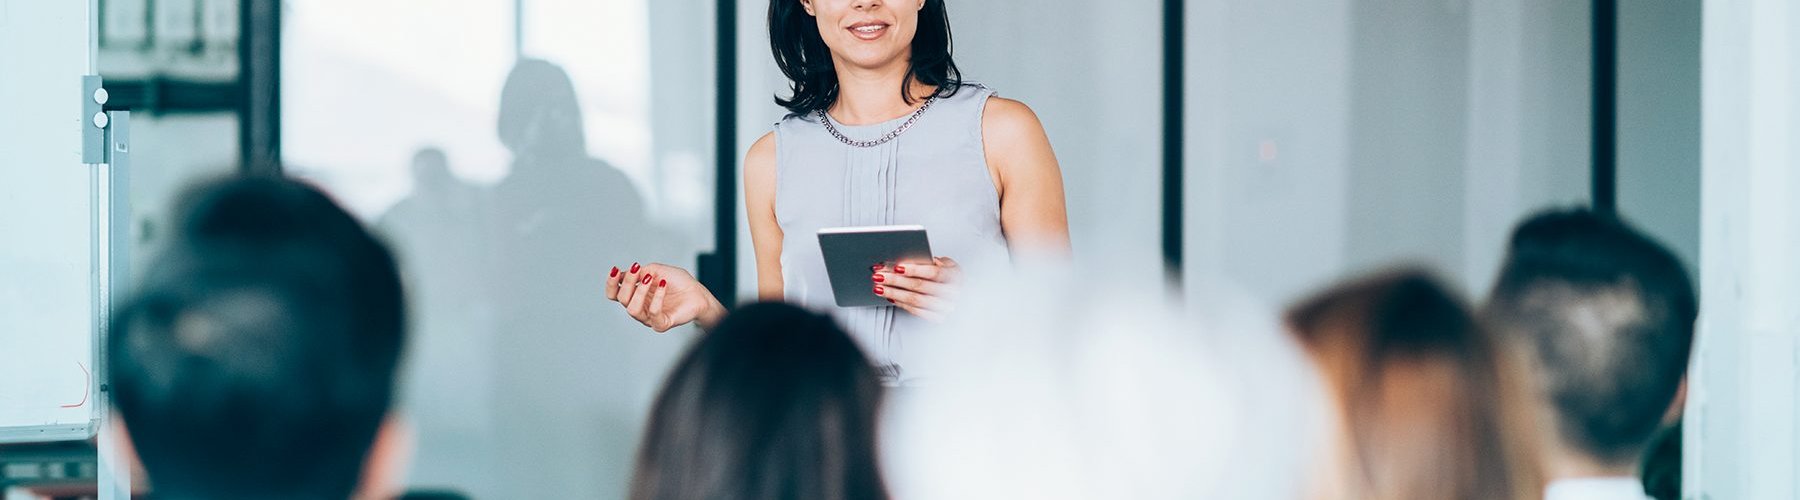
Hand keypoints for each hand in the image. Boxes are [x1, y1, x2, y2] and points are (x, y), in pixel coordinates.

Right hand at [605, 262, 725, 332]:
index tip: (615, 270)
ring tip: (651, 278)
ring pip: (632, 309)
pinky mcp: (661, 324)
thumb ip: (639, 273)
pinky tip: (663, 285)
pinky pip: (653, 314)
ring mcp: (649, 317)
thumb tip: (622, 274)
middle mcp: (640, 307)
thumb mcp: (656, 270)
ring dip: (639, 291)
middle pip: (622, 299)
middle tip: (638, 270)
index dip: (611, 283)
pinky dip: (656, 298)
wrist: (698, 293)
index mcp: (636, 295)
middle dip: (628, 282)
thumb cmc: (679, 282)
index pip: (614, 294)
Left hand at [871, 256, 961, 321]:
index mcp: (955, 276)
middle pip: (920, 286)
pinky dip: (901, 303)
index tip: (896, 267)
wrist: (959, 295)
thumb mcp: (943, 264)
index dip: (914, 270)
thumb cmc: (947, 276)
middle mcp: (953, 293)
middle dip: (896, 280)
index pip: (933, 273)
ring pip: (915, 300)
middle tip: (879, 276)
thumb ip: (927, 261)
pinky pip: (915, 311)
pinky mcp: (938, 318)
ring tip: (879, 287)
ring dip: (894, 293)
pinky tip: (890, 296)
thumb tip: (902, 261)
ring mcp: (946, 308)